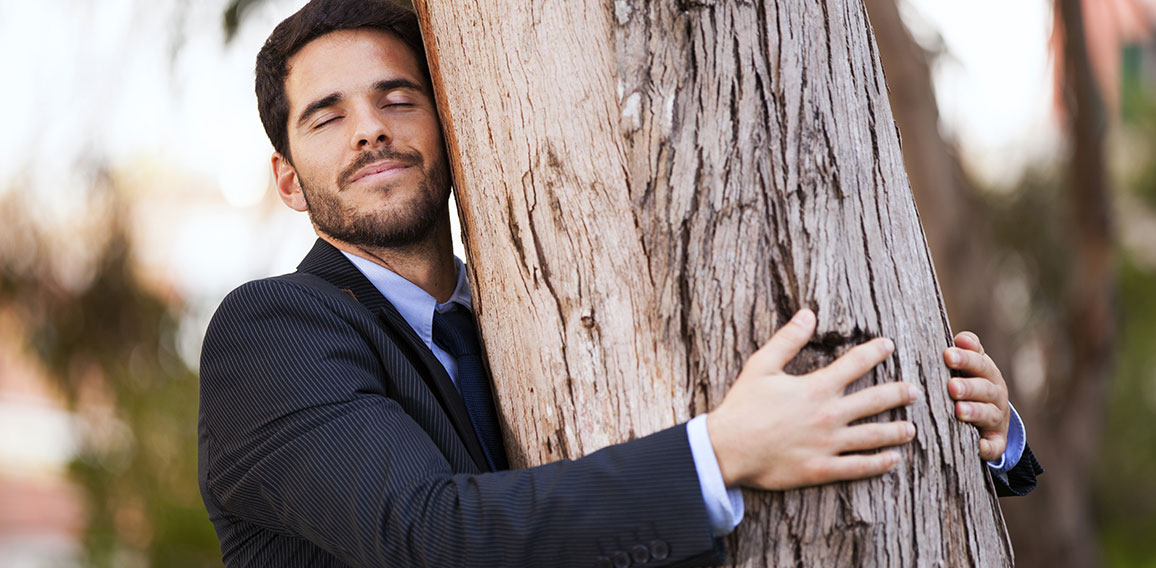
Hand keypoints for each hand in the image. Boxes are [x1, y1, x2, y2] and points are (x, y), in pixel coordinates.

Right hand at [706, 309, 919, 490]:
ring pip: (873, 436)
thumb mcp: (761, 365)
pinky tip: (892, 460)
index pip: (855, 364)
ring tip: (910, 429)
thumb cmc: (742, 406)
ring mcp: (828, 444)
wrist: (727, 448)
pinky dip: (878, 464)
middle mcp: (829, 415)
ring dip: (895, 431)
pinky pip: (858, 467)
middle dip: (898, 393)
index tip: (889, 346)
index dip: (875, 352)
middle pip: (874, 401)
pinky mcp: (821, 469)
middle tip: (914, 391)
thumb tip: (807, 313)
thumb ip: (787, 340)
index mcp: (816, 388)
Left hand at [944, 332, 1009, 460]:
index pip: (979, 362)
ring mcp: (997, 418)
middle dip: (968, 387)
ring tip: (959, 411)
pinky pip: (995, 445)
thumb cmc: (970, 384)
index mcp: (987, 373)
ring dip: (975, 412)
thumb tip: (959, 338)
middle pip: (984, 388)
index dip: (966, 358)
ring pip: (988, 414)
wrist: (991, 418)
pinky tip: (980, 447)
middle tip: (951, 386)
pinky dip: (989, 447)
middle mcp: (995, 394)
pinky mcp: (996, 441)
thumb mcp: (970, 366)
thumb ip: (965, 351)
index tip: (948, 354)